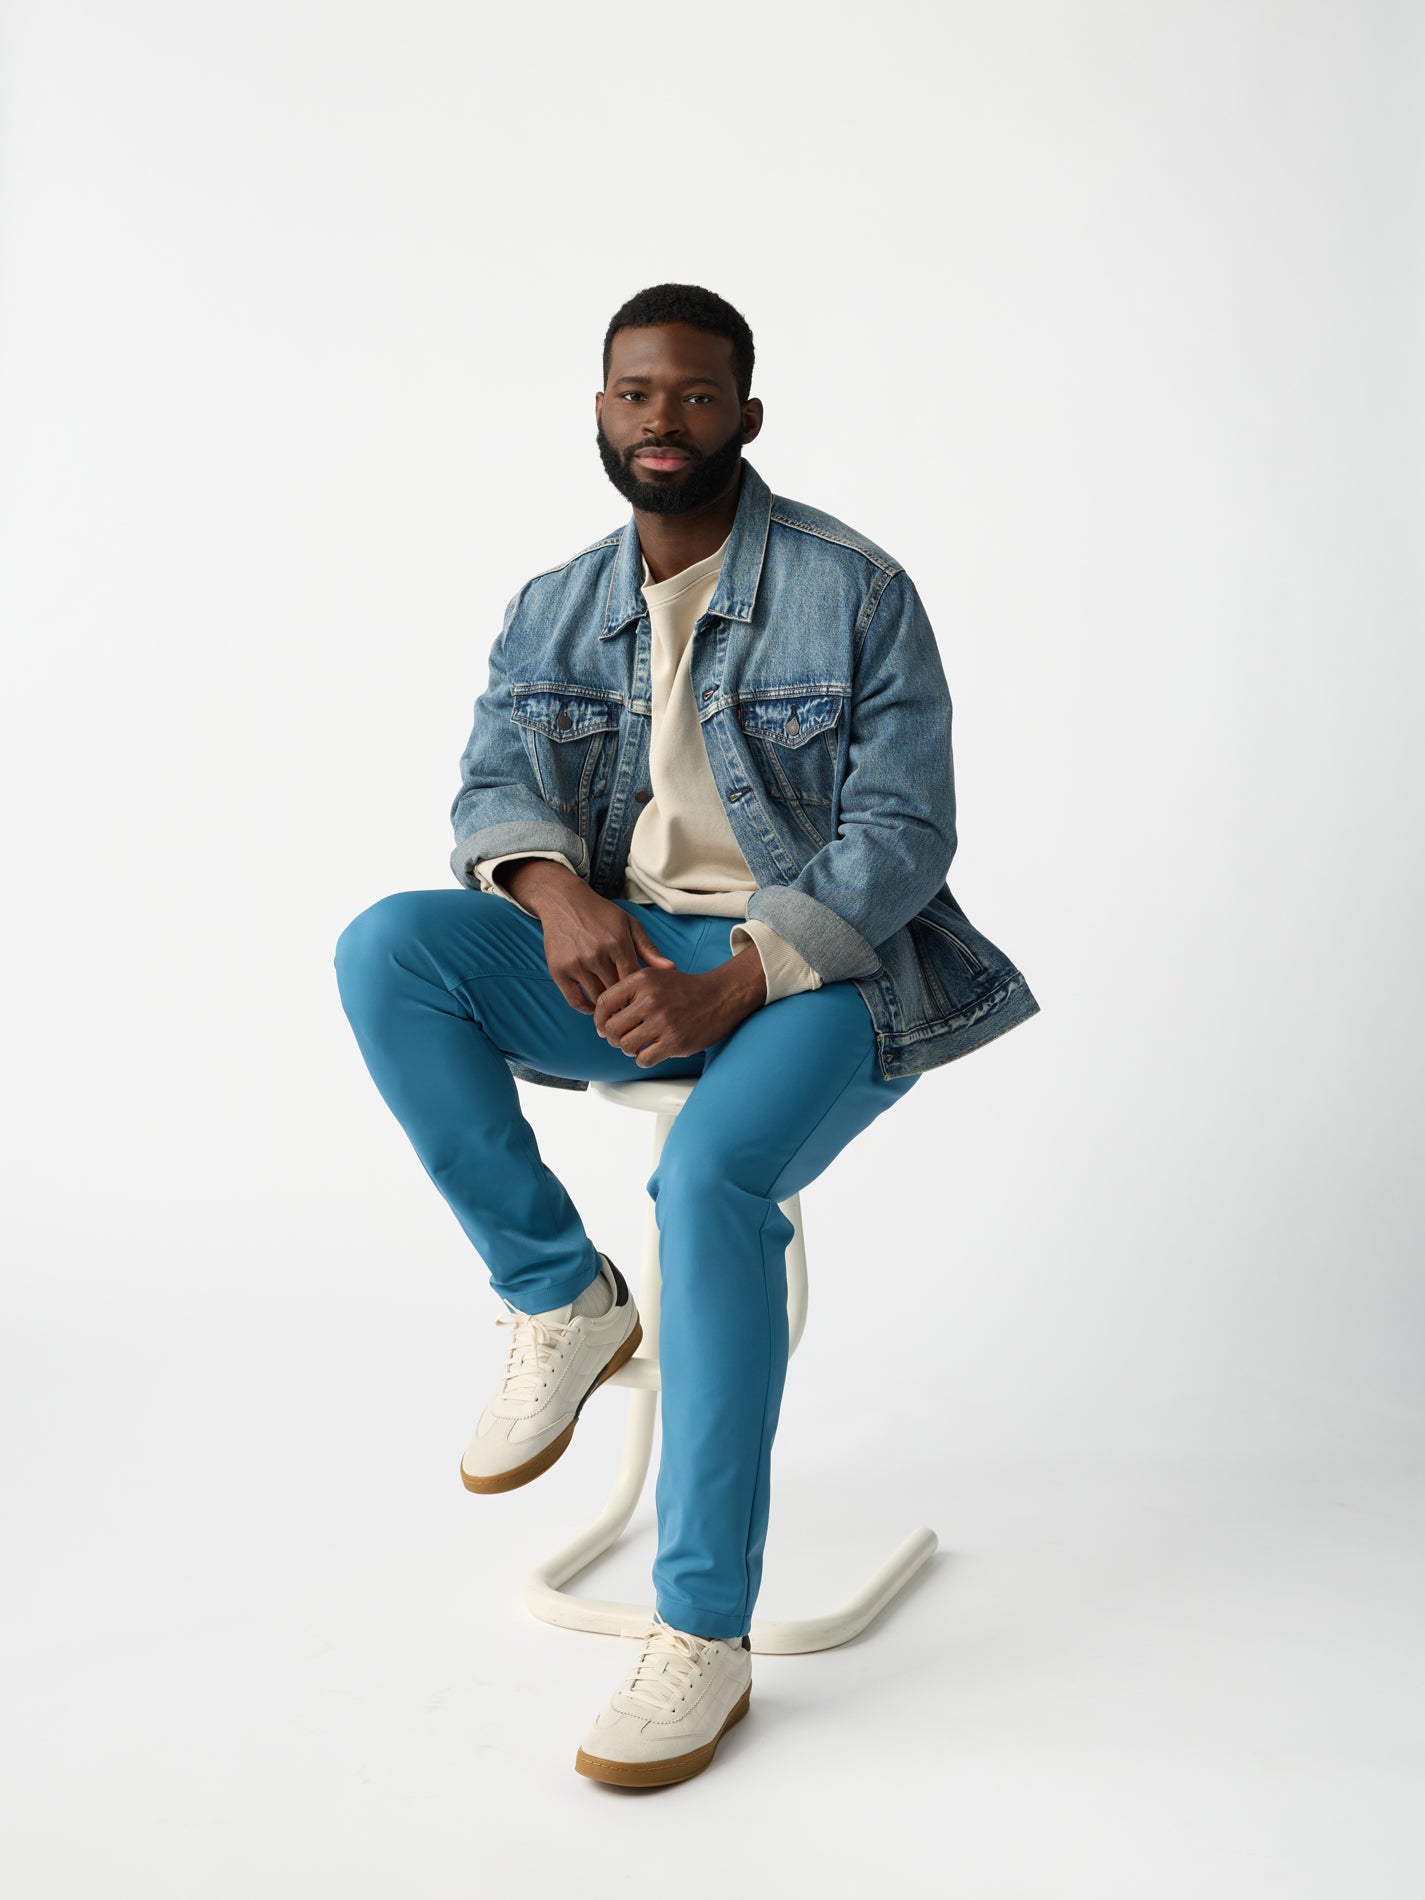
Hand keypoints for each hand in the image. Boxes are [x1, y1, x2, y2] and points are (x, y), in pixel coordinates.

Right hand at [506, 864, 674, 1012]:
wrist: (563, 902)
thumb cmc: (601, 914)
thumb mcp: (629, 924)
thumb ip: (649, 948)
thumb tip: (671, 968)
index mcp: (618, 943)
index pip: (634, 981)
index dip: (640, 994)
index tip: (643, 1000)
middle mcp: (596, 954)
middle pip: (617, 992)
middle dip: (625, 1003)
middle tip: (631, 1010)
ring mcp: (576, 963)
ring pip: (597, 998)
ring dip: (607, 1007)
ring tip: (615, 1010)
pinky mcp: (558, 971)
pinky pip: (574, 1001)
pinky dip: (586, 1008)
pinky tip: (594, 1006)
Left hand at [593, 950, 764, 1065]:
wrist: (720, 996)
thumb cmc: (684, 989)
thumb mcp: (655, 976)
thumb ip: (628, 992)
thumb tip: (601, 1023)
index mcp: (642, 980)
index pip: (603, 1003)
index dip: (598, 1019)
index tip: (602, 1027)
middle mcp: (650, 1000)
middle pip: (611, 1028)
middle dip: (612, 1038)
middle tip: (621, 1039)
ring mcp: (663, 1022)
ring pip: (625, 1045)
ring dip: (628, 1049)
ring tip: (638, 1045)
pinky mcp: (675, 1041)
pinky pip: (643, 1059)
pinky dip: (643, 1059)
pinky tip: (651, 1052)